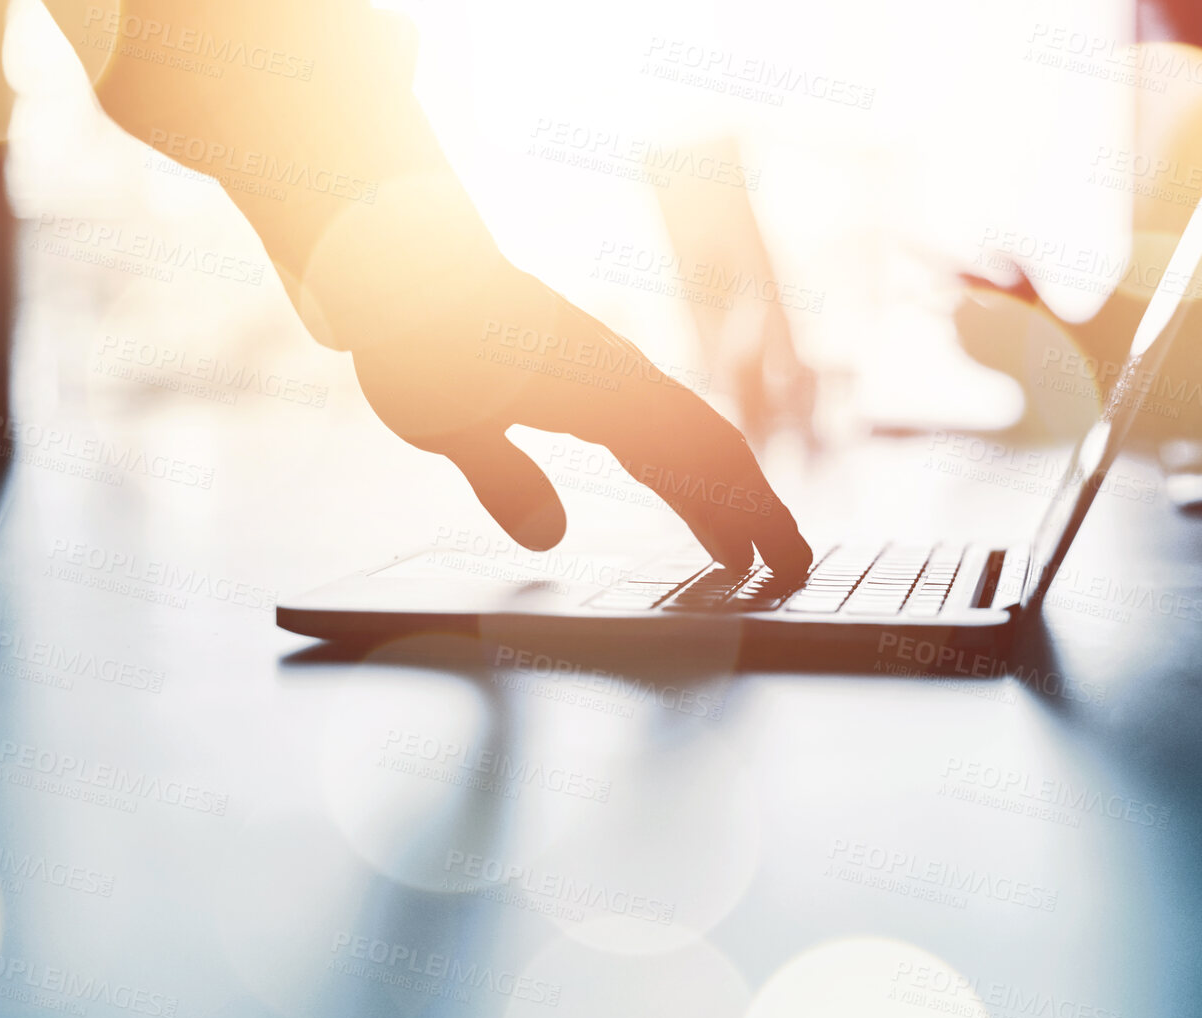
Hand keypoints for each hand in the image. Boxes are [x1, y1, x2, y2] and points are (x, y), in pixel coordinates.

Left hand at [347, 253, 813, 576]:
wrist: (407, 267)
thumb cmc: (423, 337)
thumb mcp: (447, 419)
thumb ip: (502, 477)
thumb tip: (549, 539)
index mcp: (599, 389)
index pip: (691, 456)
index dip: (731, 511)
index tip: (759, 563)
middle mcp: (621, 380)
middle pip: (712, 447)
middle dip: (758, 508)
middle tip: (793, 566)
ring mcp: (612, 377)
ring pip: (692, 437)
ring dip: (730, 492)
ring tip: (756, 545)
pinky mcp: (591, 379)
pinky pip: (660, 428)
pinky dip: (686, 469)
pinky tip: (686, 495)